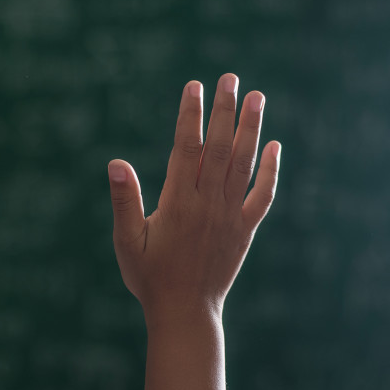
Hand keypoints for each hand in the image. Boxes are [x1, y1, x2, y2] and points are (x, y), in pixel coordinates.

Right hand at [107, 73, 279, 319]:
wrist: (184, 312)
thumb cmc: (149, 277)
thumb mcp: (126, 241)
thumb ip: (124, 200)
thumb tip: (116, 164)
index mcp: (178, 203)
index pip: (187, 148)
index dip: (191, 115)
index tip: (194, 86)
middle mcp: (209, 204)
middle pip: (220, 147)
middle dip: (225, 109)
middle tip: (229, 77)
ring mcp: (230, 216)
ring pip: (244, 163)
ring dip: (251, 128)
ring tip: (257, 96)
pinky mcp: (245, 230)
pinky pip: (262, 195)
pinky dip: (270, 170)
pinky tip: (274, 145)